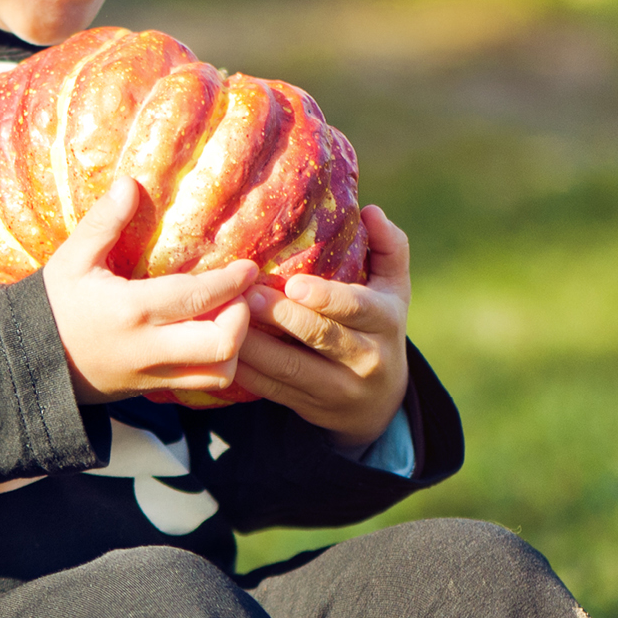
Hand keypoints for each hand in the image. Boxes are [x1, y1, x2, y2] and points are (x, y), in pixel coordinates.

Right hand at [43, 177, 257, 403]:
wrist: (28, 360)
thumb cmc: (52, 304)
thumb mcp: (72, 259)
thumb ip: (103, 222)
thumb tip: (129, 184)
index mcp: (131, 310)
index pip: (196, 297)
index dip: (230, 282)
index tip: (247, 267)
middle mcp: (148, 347)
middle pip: (220, 345)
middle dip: (242, 318)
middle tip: (238, 296)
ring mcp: (151, 374)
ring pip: (218, 374)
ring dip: (235, 347)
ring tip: (227, 318)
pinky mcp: (150, 389)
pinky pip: (200, 385)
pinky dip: (217, 364)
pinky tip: (211, 337)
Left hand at [235, 206, 412, 450]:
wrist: (379, 402)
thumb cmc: (379, 327)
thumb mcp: (395, 289)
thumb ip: (389, 247)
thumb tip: (370, 210)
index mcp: (385, 322)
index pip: (356, 308)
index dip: (325, 297)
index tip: (294, 283)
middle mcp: (365, 358)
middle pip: (319, 337)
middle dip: (280, 317)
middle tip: (246, 295)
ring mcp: (336, 389)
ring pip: (290, 369)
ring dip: (254, 346)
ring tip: (225, 320)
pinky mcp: (308, 406)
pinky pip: (273, 391)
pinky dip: (246, 373)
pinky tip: (223, 352)